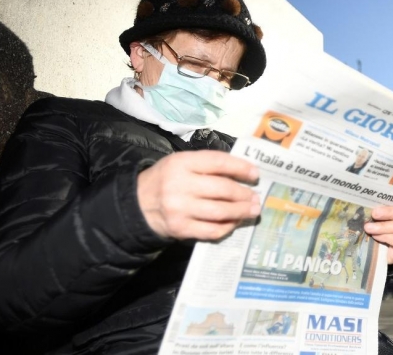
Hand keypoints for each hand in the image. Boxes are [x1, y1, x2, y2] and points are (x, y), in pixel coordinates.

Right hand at [137, 151, 260, 240]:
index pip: (218, 162)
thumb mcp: (181, 163)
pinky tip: (234, 222)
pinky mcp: (181, 229)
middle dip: (244, 194)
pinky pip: (212, 230)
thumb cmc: (166, 179)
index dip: (240, 168)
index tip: (255, 174)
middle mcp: (179, 185)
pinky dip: (228, 227)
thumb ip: (207, 165)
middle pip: (222, 189)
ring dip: (241, 211)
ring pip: (220, 211)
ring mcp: (179, 209)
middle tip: (255, 197)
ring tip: (252, 210)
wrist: (137, 204)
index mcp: (181, 163)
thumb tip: (243, 172)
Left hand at [364, 187, 392, 263]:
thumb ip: (383, 206)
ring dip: (383, 226)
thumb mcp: (385, 215)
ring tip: (368, 227)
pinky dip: (385, 237)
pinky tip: (375, 236)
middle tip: (374, 213)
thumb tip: (369, 199)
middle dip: (390, 212)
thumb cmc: (384, 229)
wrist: (383, 253)